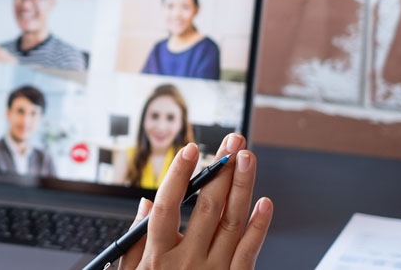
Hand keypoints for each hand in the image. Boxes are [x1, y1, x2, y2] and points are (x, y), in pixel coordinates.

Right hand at [118, 134, 272, 269]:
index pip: (168, 208)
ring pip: (232, 223)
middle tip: (232, 142)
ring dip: (242, 187)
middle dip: (221, 170)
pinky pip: (250, 252)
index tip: (191, 150)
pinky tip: (264, 203)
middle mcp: (187, 263)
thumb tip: (147, 203)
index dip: (179, 176)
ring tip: (247, 158)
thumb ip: (136, 240)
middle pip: (207, 209)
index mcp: (157, 258)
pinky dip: (258, 226)